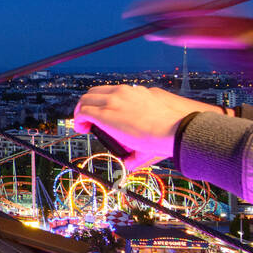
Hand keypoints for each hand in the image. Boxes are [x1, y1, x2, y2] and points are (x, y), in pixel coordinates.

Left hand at [72, 85, 224, 169]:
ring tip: (83, 126)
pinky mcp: (106, 113)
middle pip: (94, 92)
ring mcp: (113, 101)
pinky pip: (83, 112)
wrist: (174, 129)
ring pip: (85, 100)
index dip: (101, 101)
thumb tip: (131, 161)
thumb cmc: (170, 129)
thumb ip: (143, 138)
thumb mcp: (154, 126)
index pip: (111, 91)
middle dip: (88, 105)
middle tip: (89, 121)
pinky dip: (78, 120)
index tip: (100, 113)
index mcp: (135, 92)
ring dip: (80, 112)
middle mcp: (122, 93)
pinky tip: (82, 129)